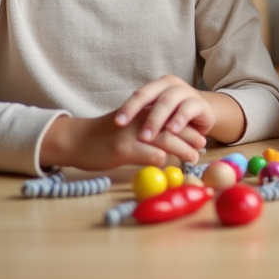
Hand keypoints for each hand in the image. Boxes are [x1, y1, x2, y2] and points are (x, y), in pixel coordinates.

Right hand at [40, 108, 206, 170]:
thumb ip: (146, 131)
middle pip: (173, 127)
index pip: (171, 117)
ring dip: (183, 150)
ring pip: (166, 140)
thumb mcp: (127, 127)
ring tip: (193, 158)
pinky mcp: (123, 148)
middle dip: (191, 138)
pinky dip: (163, 161)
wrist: (76, 139)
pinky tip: (169, 165)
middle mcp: (139, 119)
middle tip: (202, 148)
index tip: (200, 137)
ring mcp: (132, 133)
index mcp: (141, 112)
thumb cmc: (103, 136)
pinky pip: (150, 154)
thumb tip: (167, 144)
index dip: (188, 127)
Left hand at [114, 74, 215, 143]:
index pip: (141, 93)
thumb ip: (143, 118)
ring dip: (157, 120)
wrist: (203, 114)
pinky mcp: (201, 104)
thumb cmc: (174, 116)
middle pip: (155, 97)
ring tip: (149, 136)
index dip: (129, 107)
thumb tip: (116, 129)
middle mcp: (173, 85)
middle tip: (136, 134)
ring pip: (169, 102)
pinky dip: (179, 120)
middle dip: (143, 116)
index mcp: (159, 85)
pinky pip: (188, 110)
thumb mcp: (157, 115)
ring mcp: (188, 93)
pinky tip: (172, 131)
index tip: (117, 123)